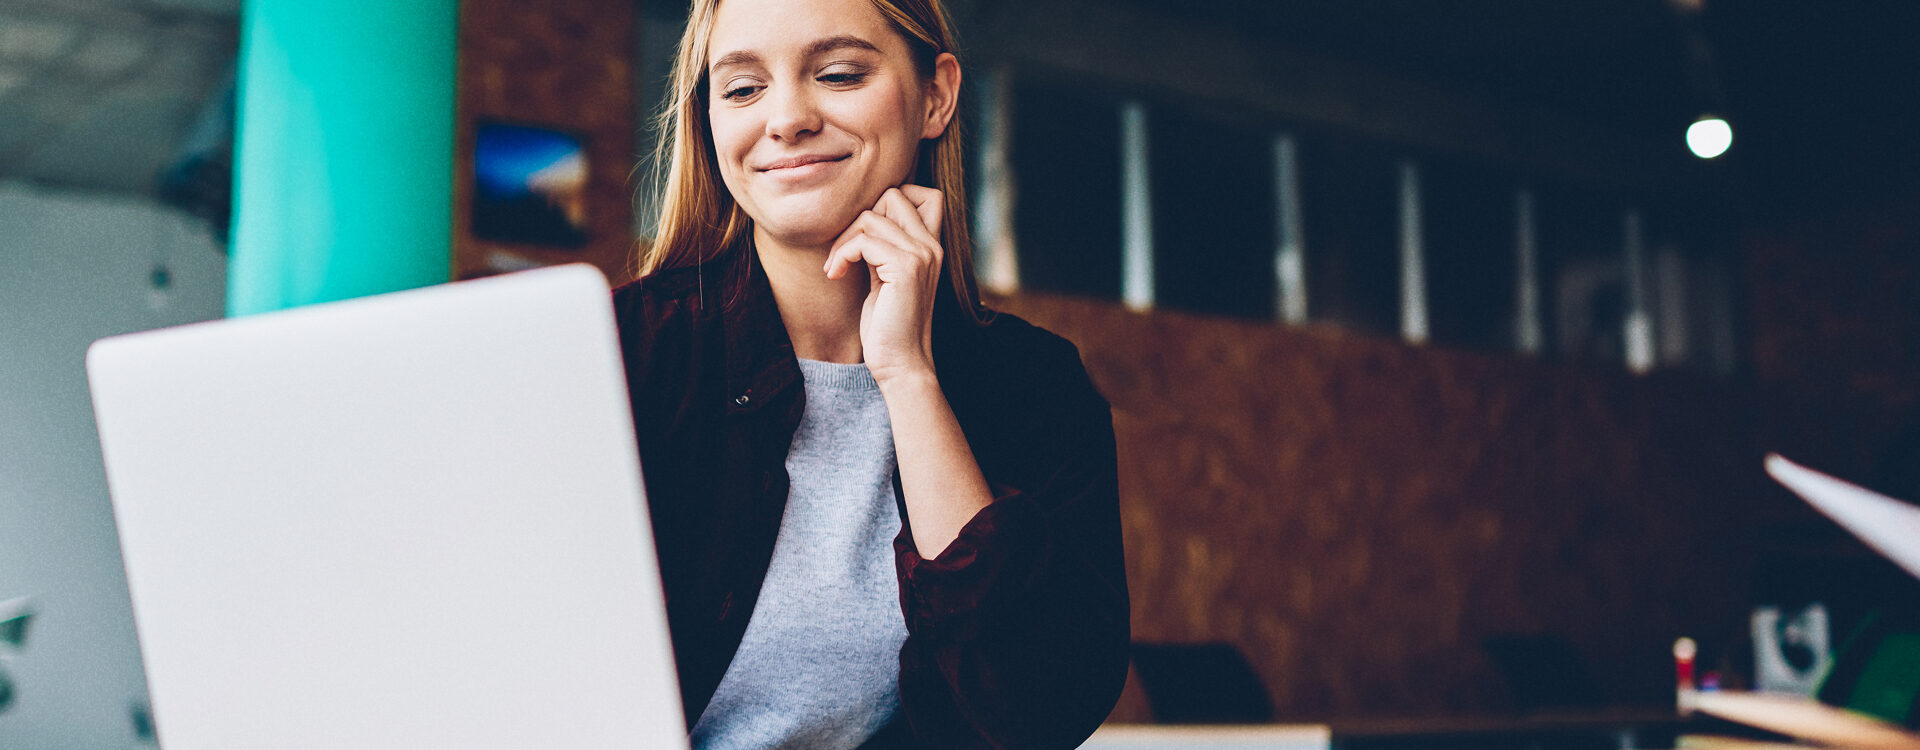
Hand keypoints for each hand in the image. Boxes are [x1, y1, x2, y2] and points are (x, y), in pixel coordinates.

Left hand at [824, 185, 943, 383]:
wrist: (902, 364)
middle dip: (859, 217)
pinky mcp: (905, 269)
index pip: (925, 194)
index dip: (889, 202)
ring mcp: (921, 256)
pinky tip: (836, 274)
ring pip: (871, 216)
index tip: (866, 235)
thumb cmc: (889, 326)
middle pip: (893, 195)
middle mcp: (932, 247)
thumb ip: (884, 248)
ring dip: (843, 239)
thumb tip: (862, 219)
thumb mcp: (886, 277)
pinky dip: (842, 254)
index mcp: (931, 247)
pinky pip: (863, 241)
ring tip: (837, 266)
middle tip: (846, 251)